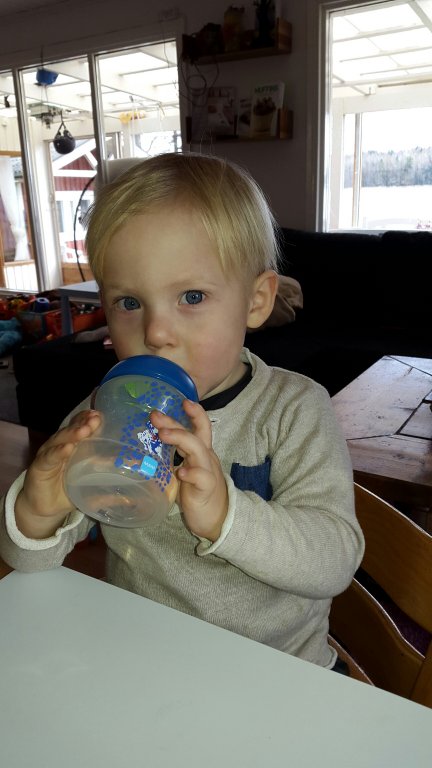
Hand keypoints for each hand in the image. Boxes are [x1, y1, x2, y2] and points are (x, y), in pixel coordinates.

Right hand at [15, 410, 101, 538]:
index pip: (82, 427)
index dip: (90, 420)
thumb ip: (109, 491)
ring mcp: (50, 454)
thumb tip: (131, 500)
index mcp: (75, 446)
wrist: (46, 509)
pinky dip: (59, 452)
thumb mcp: (91, 490)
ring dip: (73, 434)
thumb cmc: (69, 492)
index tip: (101, 415)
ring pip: (61, 440)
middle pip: (73, 430)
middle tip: (95, 419)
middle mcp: (62, 445)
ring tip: (84, 430)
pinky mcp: (40, 467)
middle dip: (84, 423)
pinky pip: (50, 457)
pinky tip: (67, 448)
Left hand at [150, 401, 227, 541]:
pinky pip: (202, 477)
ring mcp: (208, 472)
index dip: (194, 412)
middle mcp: (206, 458)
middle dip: (175, 422)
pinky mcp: (207, 489)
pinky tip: (180, 472)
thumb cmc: (198, 493)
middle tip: (155, 415)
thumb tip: (147, 447)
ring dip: (180, 439)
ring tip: (163, 434)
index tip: (182, 400)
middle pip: (195, 434)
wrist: (218, 519)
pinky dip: (191, 472)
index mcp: (201, 452)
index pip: (200, 427)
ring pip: (199, 449)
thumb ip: (173, 458)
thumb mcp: (185, 470)